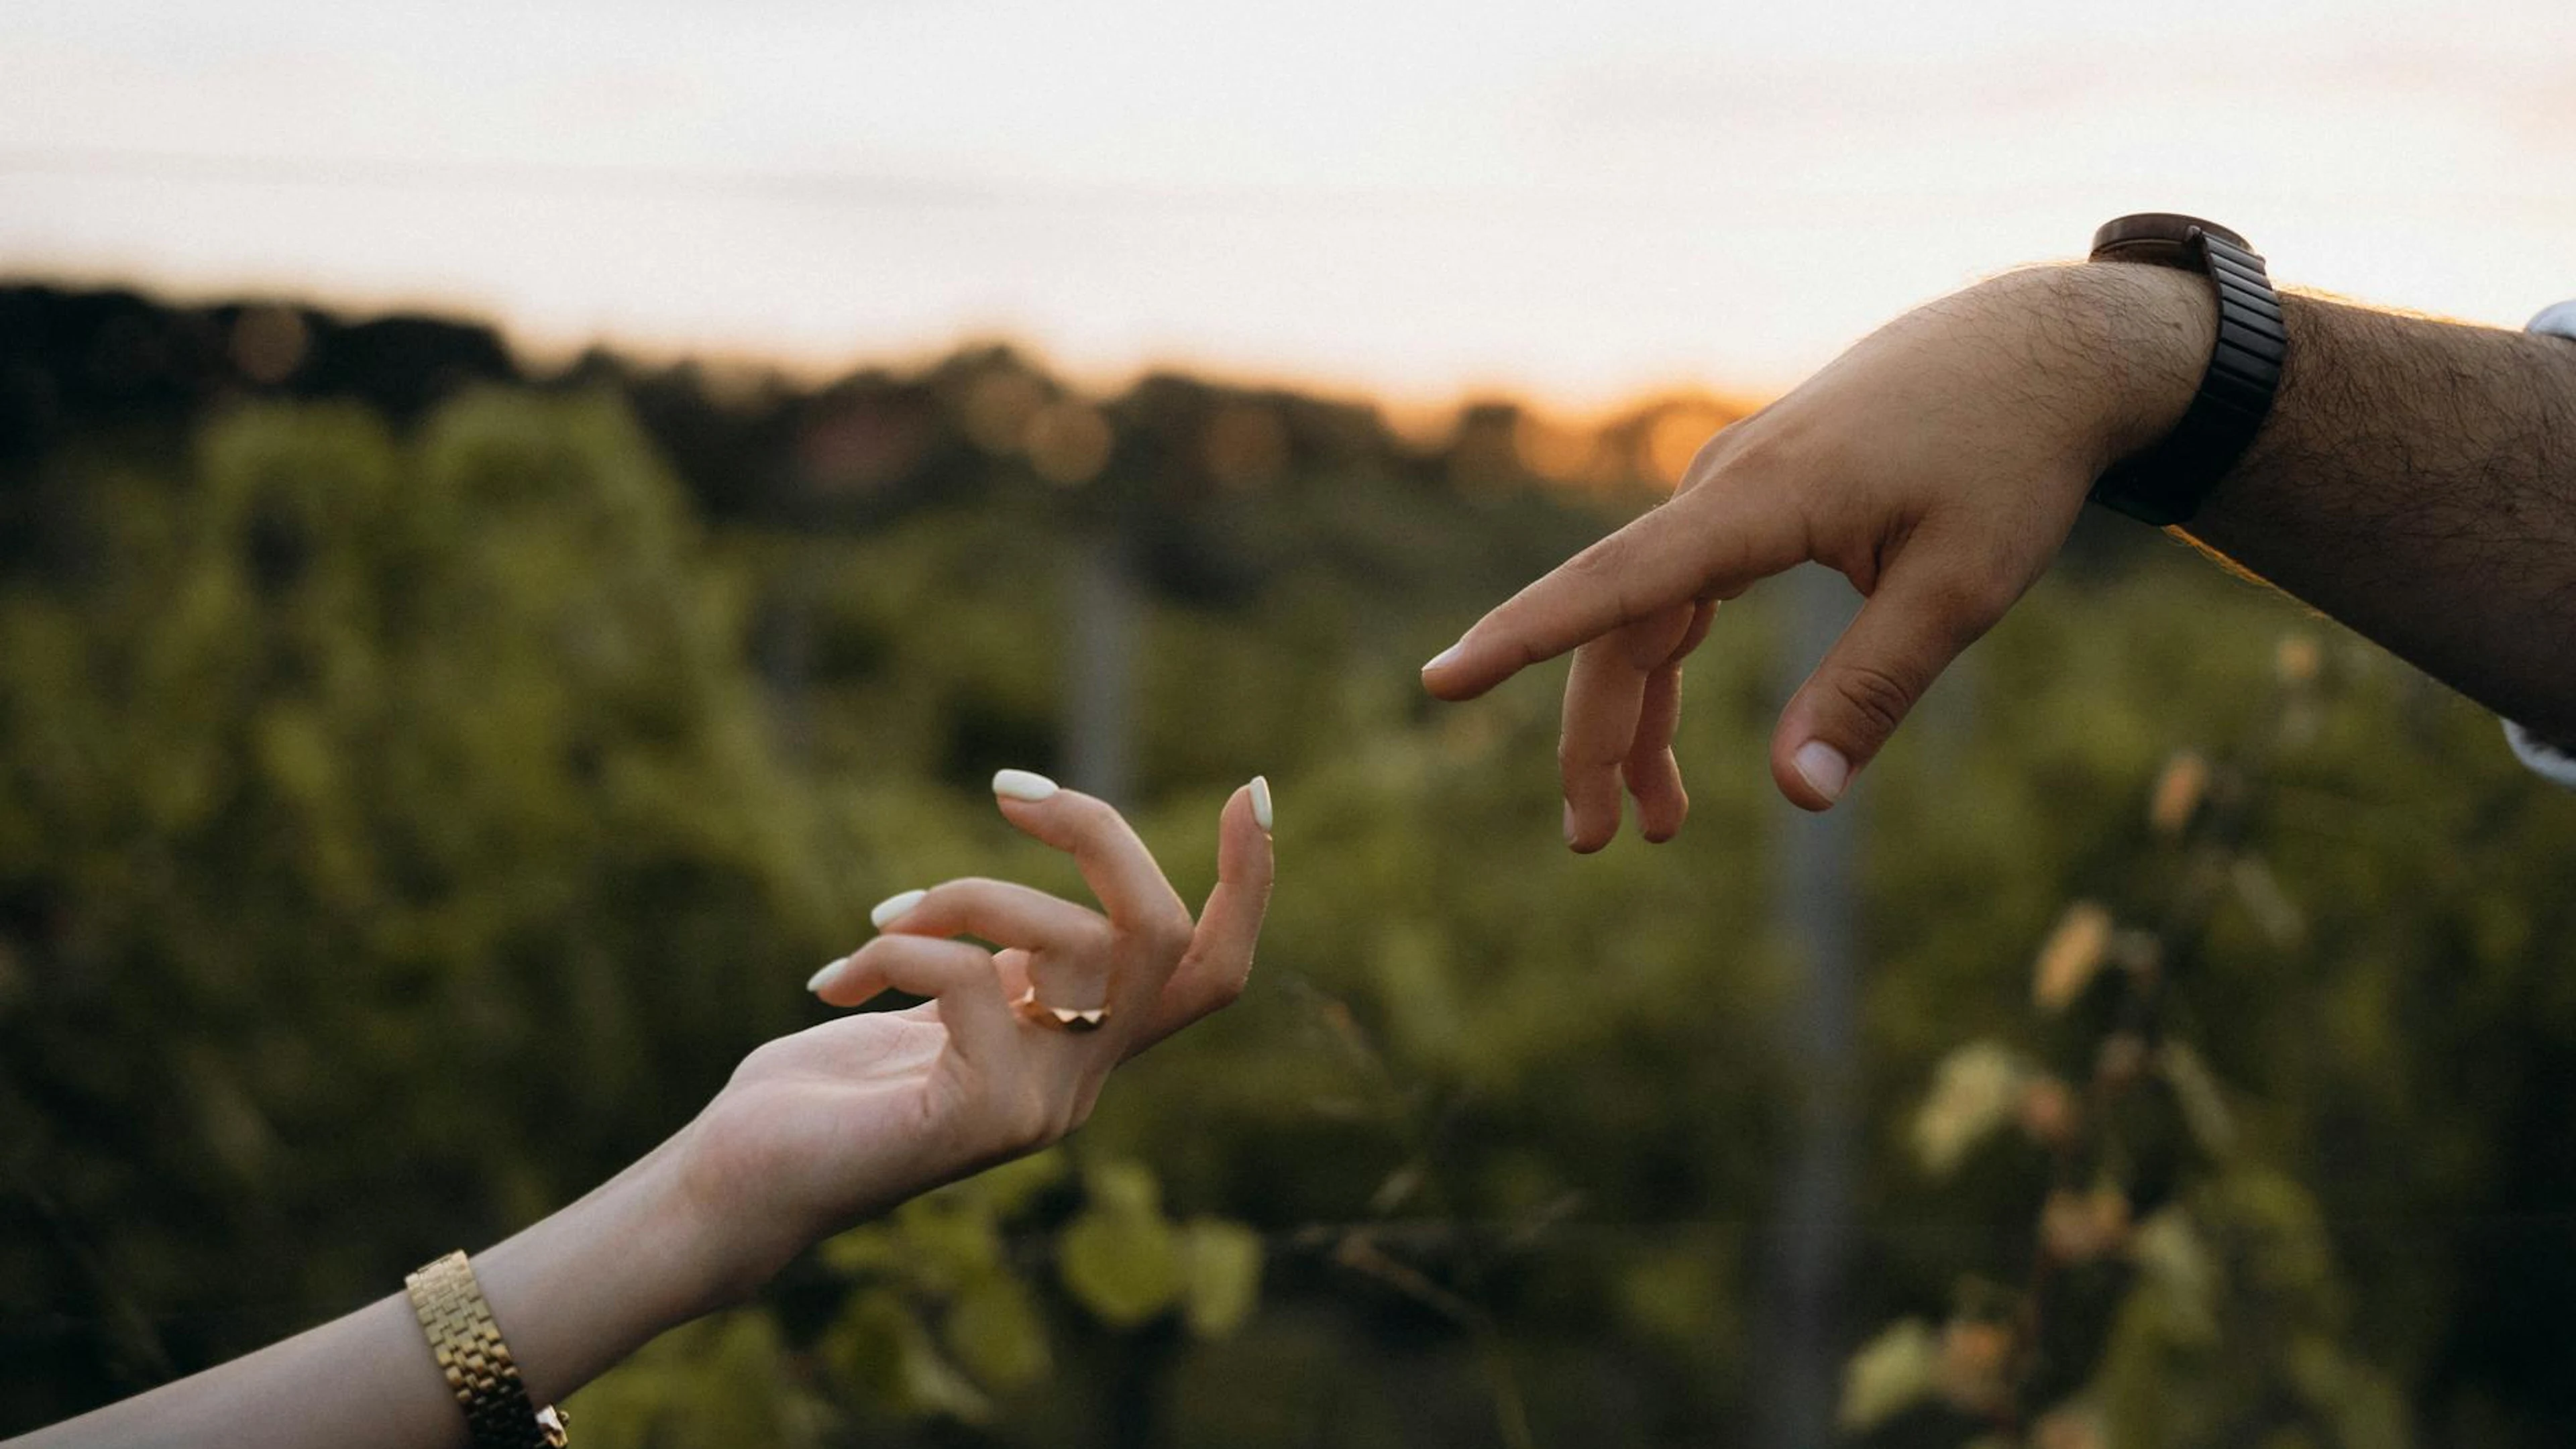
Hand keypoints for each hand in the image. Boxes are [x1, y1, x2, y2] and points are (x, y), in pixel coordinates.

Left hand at [670, 771, 1275, 1305]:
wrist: (738, 1186)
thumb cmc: (823, 1088)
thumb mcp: (939, 1000)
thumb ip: (1009, 957)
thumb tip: (1054, 854)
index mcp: (1083, 1046)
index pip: (1211, 972)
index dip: (1250, 884)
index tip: (1249, 789)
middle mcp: (1084, 1081)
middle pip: (1164, 934)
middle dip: (1098, 834)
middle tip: (1007, 792)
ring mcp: (1046, 1107)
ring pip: (1069, 942)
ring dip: (961, 894)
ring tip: (880, 921)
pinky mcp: (987, 1120)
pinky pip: (972, 980)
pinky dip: (898, 951)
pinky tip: (832, 982)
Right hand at [1420, 263, 2211, 836]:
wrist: (2043, 348)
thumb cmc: (2010, 459)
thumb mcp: (1963, 588)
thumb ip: (1872, 688)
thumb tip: (1799, 795)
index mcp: (1756, 504)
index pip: (1614, 586)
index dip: (1522, 638)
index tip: (1441, 680)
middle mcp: (1720, 488)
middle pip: (1620, 626)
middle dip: (1596, 738)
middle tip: (1594, 842)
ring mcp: (1732, 489)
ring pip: (1648, 615)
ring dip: (1636, 715)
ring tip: (1652, 822)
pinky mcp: (1757, 495)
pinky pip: (1682, 589)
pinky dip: (1668, 664)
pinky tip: (1667, 728)